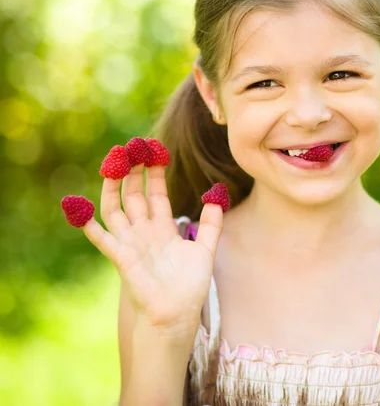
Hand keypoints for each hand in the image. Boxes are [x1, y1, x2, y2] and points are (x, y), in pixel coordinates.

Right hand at [81, 163, 222, 334]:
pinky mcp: (121, 258)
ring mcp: (131, 244)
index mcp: (162, 229)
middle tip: (133, 147)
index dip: (154, 173)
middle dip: (133, 171)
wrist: (177, 316)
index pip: (155, 193)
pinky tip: (78, 206)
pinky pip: (102, 238)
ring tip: (114, 161)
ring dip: (113, 186)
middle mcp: (144, 233)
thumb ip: (211, 223)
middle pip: (134, 195)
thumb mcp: (205, 249)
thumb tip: (217, 195)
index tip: (156, 151)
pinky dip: (88, 224)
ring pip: (116, 209)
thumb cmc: (189, 287)